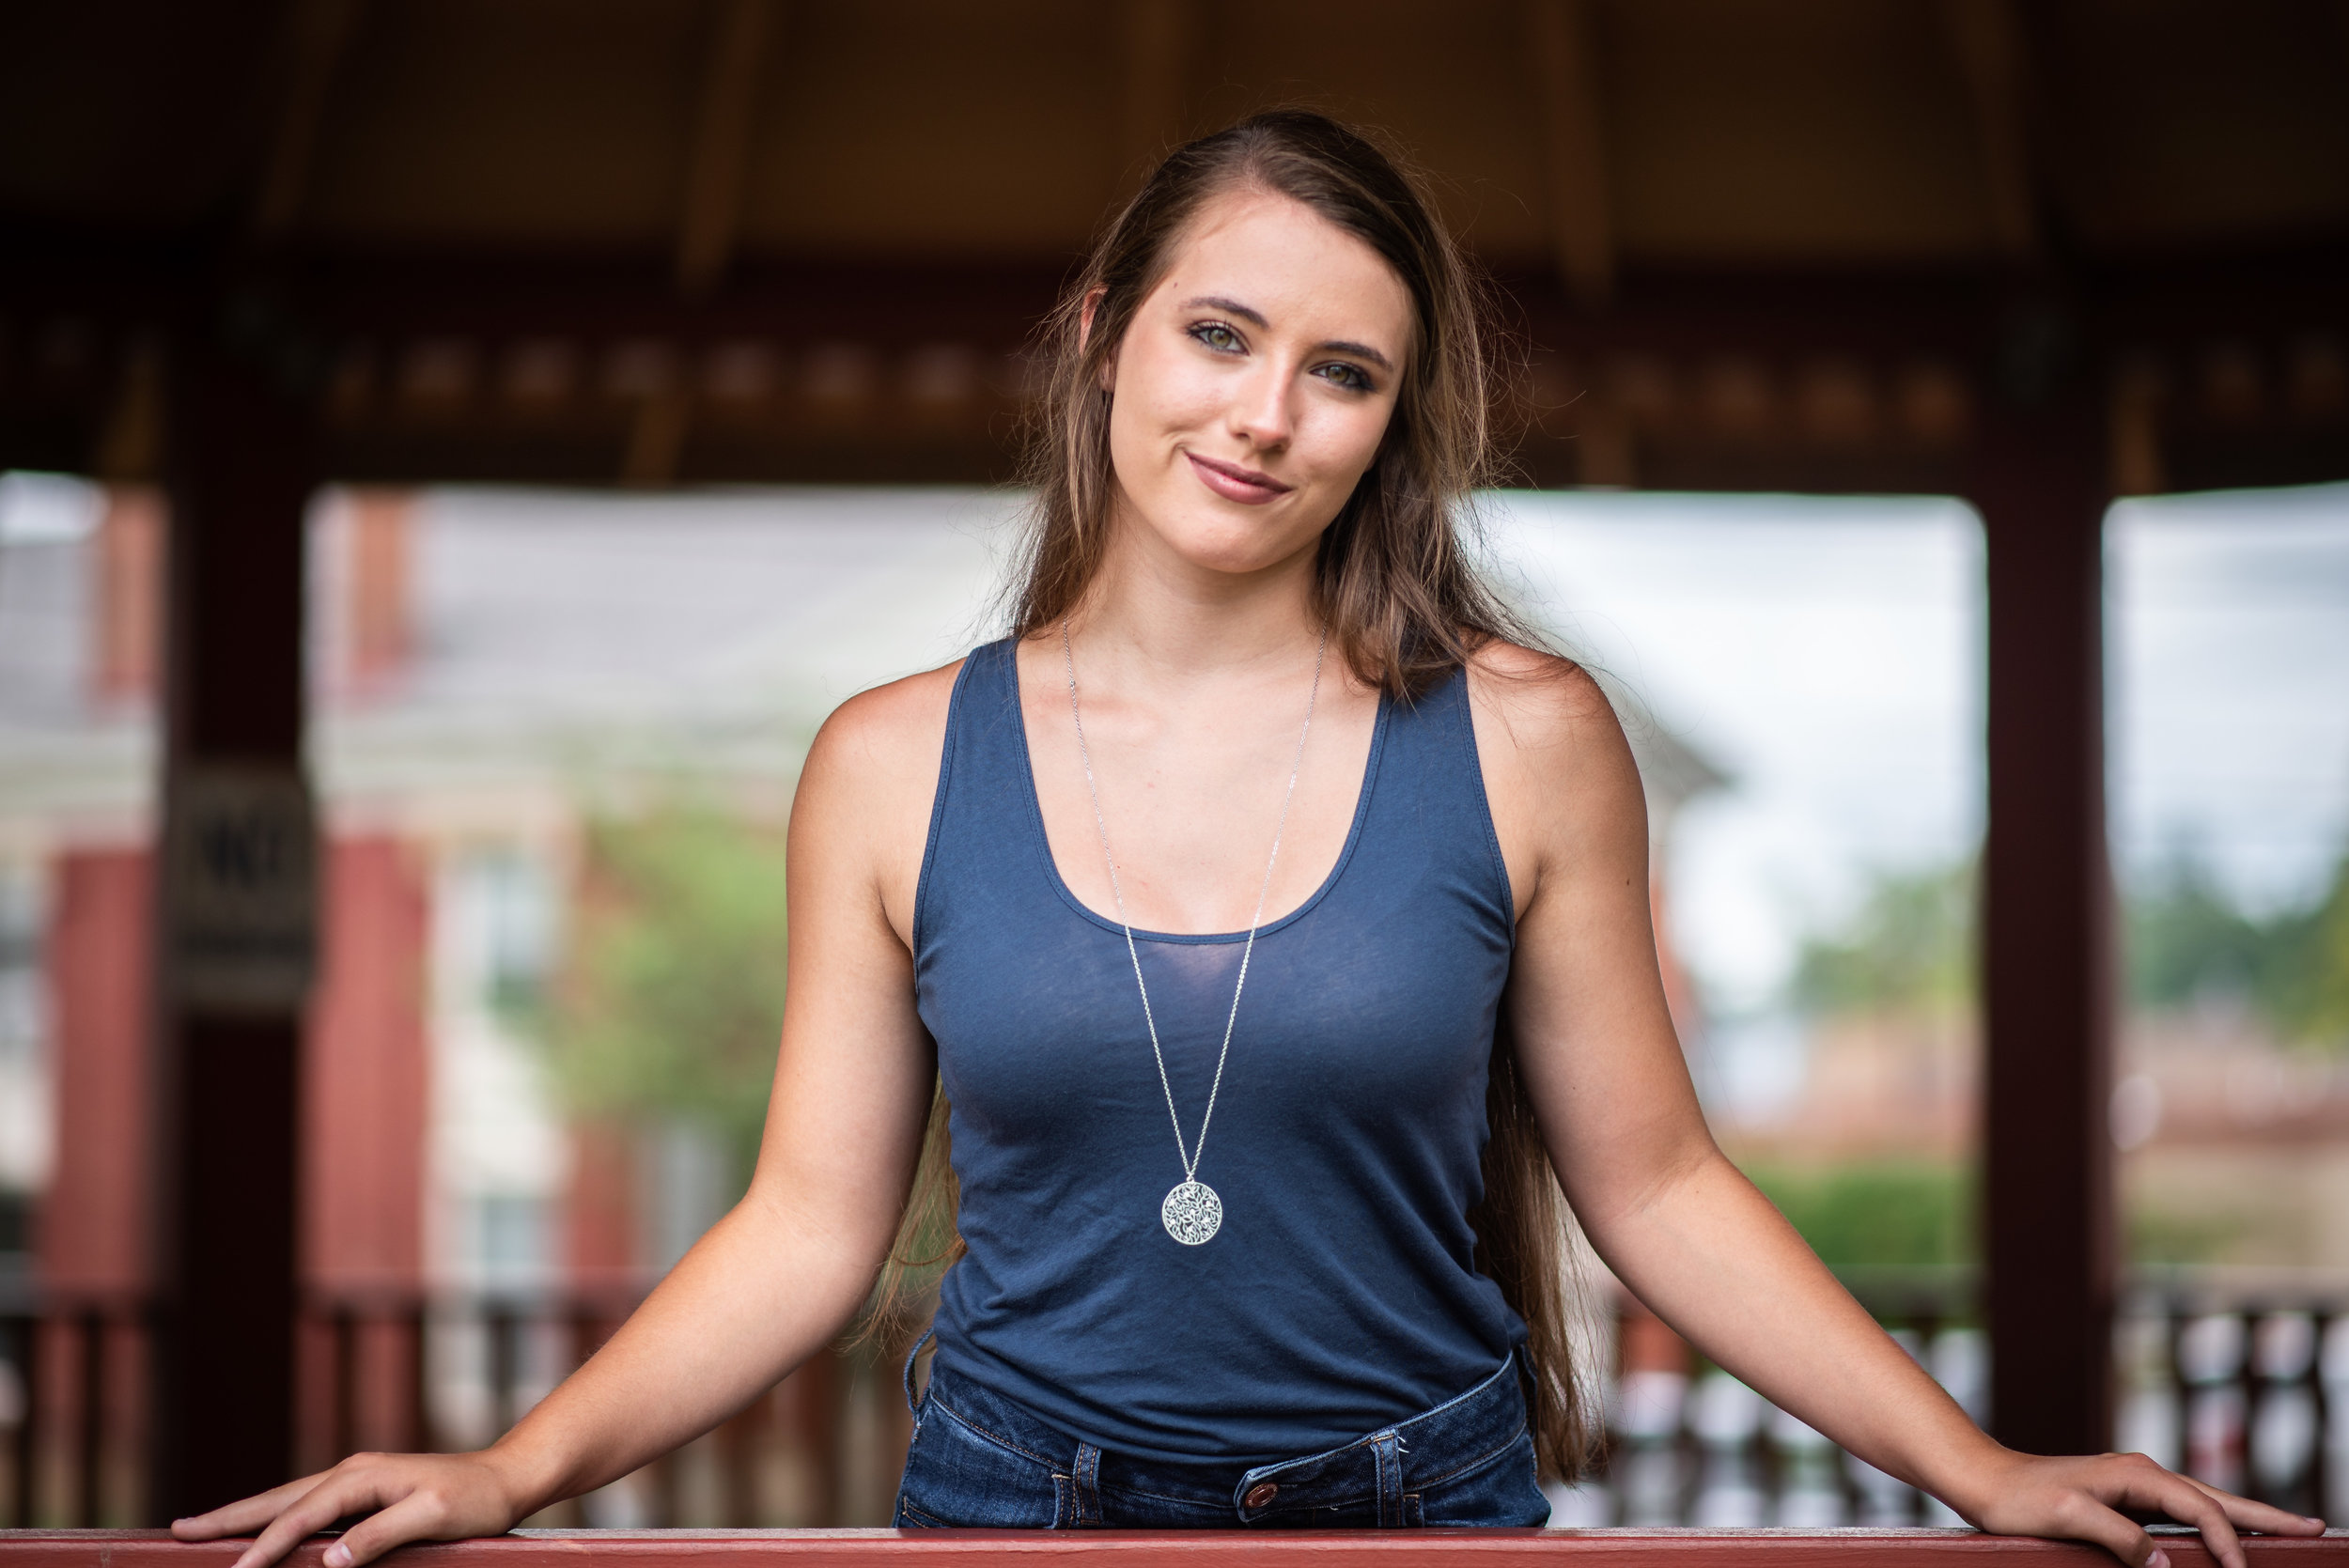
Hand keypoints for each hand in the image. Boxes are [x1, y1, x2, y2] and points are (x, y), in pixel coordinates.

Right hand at [169, 1450, 530, 1567]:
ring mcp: (355, 1479)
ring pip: (287, 1499)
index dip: (267, 1545)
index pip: (302, 1515)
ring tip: (200, 1528)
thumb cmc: (476, 1500)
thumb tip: (328, 1559)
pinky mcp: (363, 1492)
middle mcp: (351, 1471)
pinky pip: (307, 1507)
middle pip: (277, 1498)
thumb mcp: (434, 1517)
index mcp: (362, 1475)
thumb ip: (382, 1535)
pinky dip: (276, 1517)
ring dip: (245, 1515)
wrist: (508, 1477)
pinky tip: (262, 1530)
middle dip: (229, 1518)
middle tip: (177, 1532)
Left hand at [1958, 1450, 2323, 1567]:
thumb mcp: (2067, 1517)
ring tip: (2286, 1531)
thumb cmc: (2020, 1500)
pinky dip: (2211, 1522)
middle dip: (2265, 1517)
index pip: (2200, 1508)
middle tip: (2315, 1530)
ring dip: (2244, 1519)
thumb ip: (2119, 1538)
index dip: (2226, 1541)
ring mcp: (2134, 1484)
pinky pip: (2181, 1511)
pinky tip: (2222, 1535)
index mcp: (2135, 1473)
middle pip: (2217, 1498)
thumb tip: (2165, 1564)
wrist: (1984, 1480)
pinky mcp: (2124, 1498)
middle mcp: (2141, 1473)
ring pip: (2203, 1502)